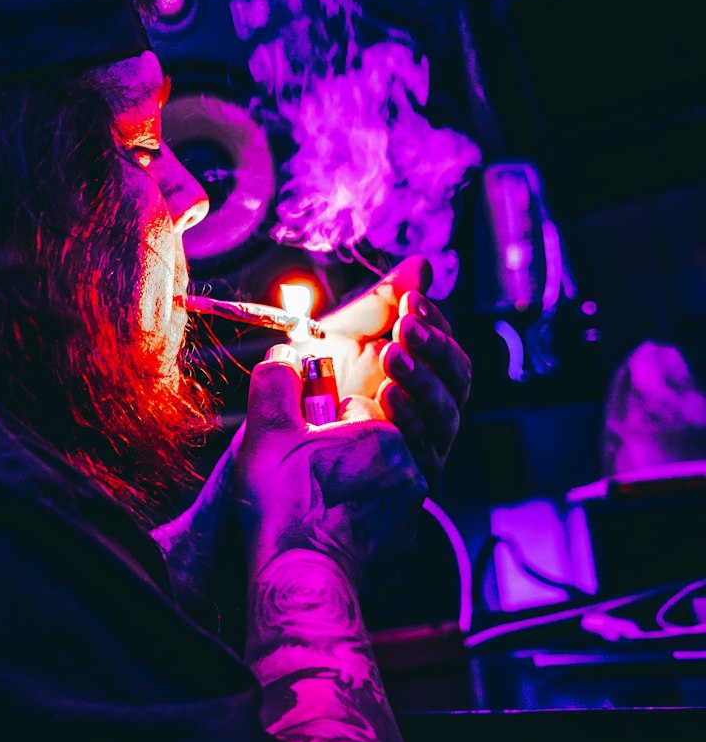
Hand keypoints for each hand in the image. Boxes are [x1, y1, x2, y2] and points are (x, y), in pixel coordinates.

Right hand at [234, 347, 426, 586]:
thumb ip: (275, 383)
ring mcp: (406, 516)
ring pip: (370, 486)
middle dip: (333, 456)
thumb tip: (281, 359)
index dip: (317, 423)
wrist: (302, 582)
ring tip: (306, 506)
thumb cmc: (286, 505)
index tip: (298, 445)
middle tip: (297, 476)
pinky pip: (374, 524)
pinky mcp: (398, 551)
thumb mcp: (267, 430)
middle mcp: (409, 473)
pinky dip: (351, 525)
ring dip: (343, 489)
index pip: (353, 409)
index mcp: (384, 437)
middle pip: (364, 447)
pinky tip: (320, 533)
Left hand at [293, 256, 470, 479]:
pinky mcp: (409, 475)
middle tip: (404, 325)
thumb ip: (382, 304)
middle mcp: (433, 407)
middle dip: (433, 348)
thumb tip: (422, 266)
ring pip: (445, 411)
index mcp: (425, 371)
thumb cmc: (320, 383)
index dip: (433, 321)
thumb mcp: (347, 337)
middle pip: (457, 377)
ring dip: (421, 380)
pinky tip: (386, 395)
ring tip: (393, 355)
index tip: (409, 301)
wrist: (285, 436)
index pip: (446, 344)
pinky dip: (406, 418)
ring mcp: (425, 442)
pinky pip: (420, 446)